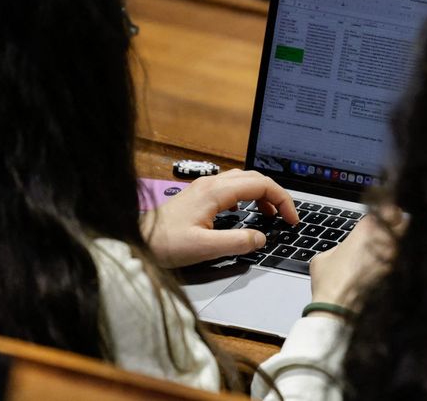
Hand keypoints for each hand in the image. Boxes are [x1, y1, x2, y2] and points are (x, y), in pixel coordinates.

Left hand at [143, 169, 298, 267]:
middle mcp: (211, 184)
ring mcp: (204, 188)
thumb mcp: (204, 248)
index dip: (282, 200)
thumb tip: (261, 238)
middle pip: (255, 178)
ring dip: (262, 194)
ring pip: (243, 180)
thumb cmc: (164, 244)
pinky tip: (244, 211)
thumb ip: (237, 242)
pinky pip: (231, 187)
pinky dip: (247, 196)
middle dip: (276, 195)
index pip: (261, 185)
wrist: (135, 240)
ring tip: (270, 214)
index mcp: (216, 192)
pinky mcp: (198, 196)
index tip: (291, 219)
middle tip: (286, 217)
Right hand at [308, 210, 398, 307]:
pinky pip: (402, 261)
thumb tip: (344, 249)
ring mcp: (393, 258)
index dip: (387, 211)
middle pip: (403, 222)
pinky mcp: (396, 275)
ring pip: (405, 241)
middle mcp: (384, 241)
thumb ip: (339, 246)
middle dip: (398, 224)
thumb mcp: (324, 257)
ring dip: (398, 242)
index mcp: (366, 230)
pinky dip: (397, 260)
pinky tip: (387, 266)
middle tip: (391, 227)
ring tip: (387, 249)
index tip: (385, 213)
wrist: (338, 309)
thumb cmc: (329, 282)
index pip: (387, 209)